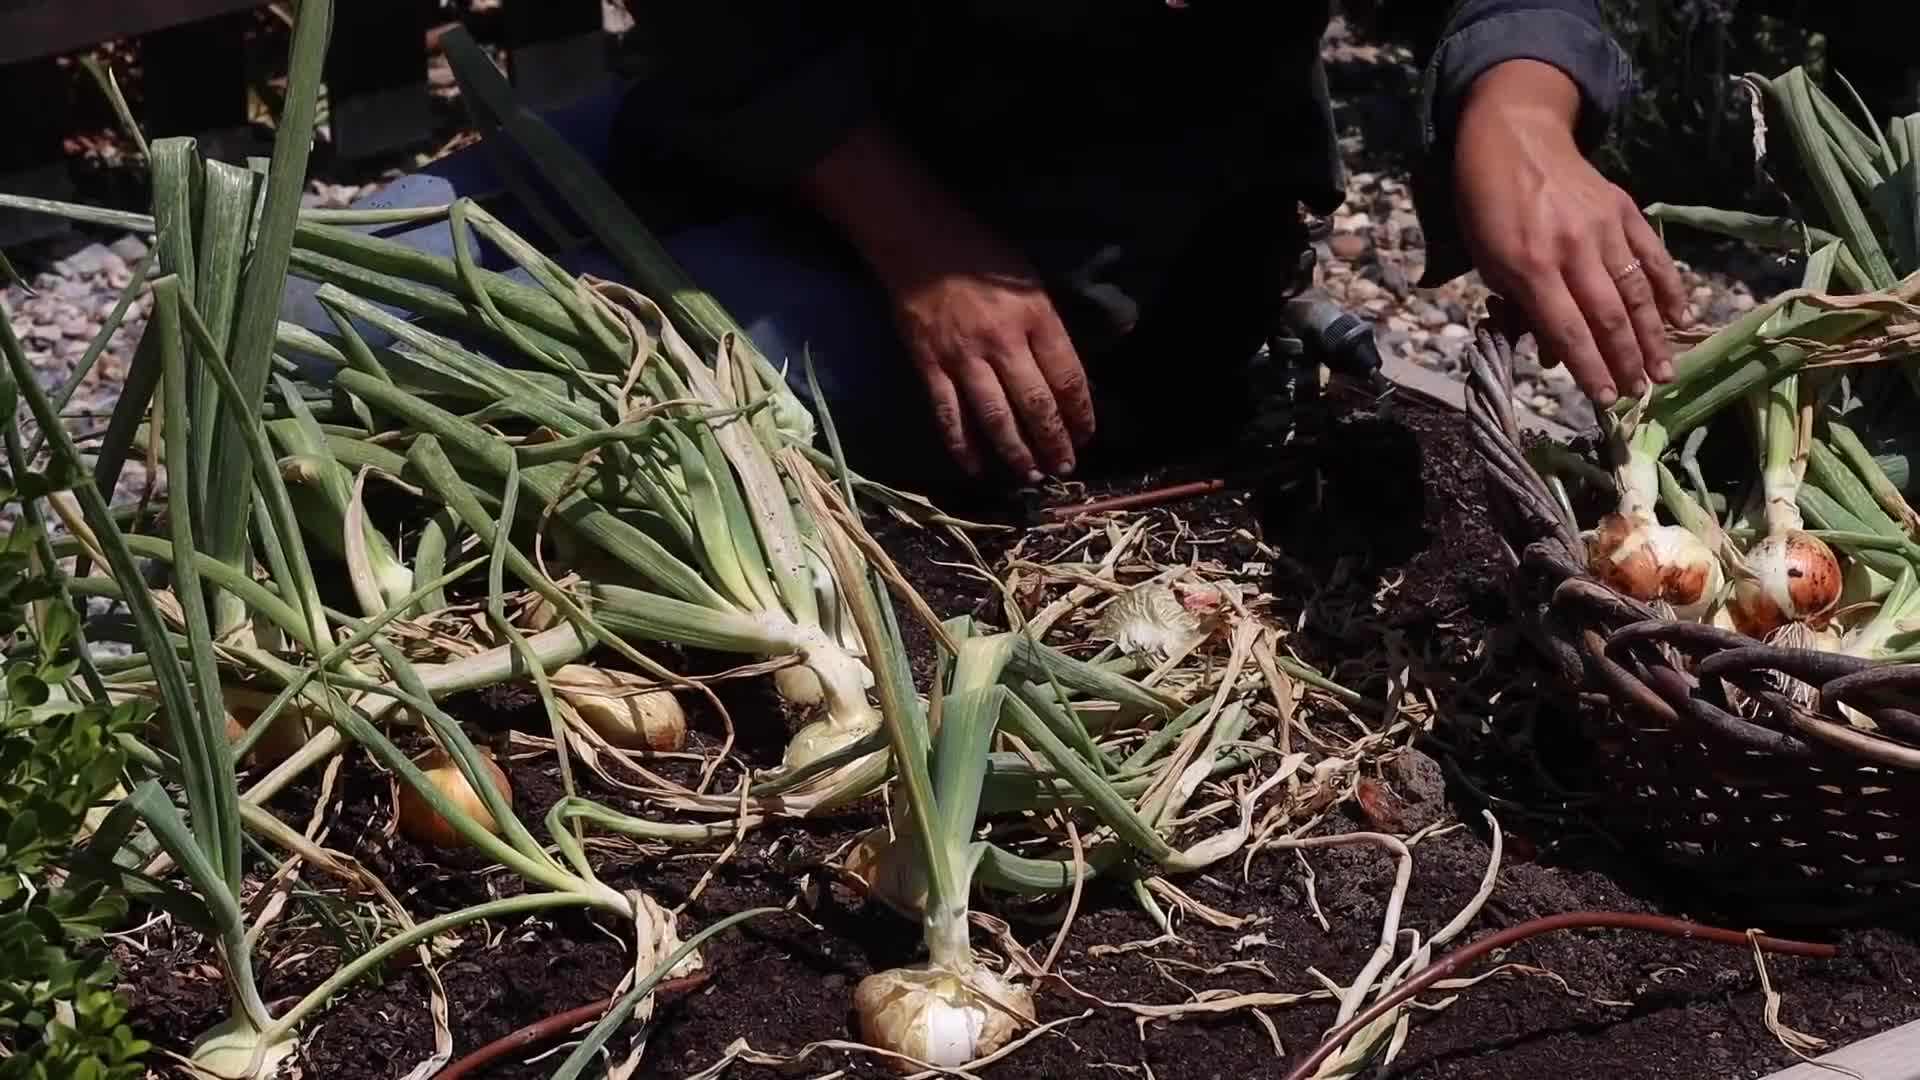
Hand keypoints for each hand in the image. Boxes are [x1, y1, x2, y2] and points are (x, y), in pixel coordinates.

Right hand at [887, 248, 1092, 481]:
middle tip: (1063, 465)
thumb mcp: (1031, 282)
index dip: (1081, 413)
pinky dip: (963, 447)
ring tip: (1030, 474)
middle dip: (1054, 441)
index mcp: (1036, 317)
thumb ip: (1051, 327)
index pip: (1068, 377)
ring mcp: (964, 356)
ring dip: (1015, 452)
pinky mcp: (930, 365)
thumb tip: (1072, 374)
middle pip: (1036, 404)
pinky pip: (949, 415)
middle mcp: (1003, 341)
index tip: (1086, 435)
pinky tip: (977, 468)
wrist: (920, 241)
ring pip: (995, 417)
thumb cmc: (981, 257)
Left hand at [1453, 60, 1689, 406]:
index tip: (1606, 399)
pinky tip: (1681, 318)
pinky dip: (1670, 288)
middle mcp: (1572, 249)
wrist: (1514, 138)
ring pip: (1636, 290)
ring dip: (1654, 336)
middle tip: (1641, 394)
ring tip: (1664, 372)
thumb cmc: (1488, 208)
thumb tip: (1557, 354)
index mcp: (1530, 266)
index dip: (1590, 367)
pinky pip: (1653, 254)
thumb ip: (1522, 306)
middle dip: (1626, 360)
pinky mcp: (1624, 209)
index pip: (1568, 329)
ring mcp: (1603, 227)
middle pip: (1608, 316)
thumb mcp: (1488, 262)